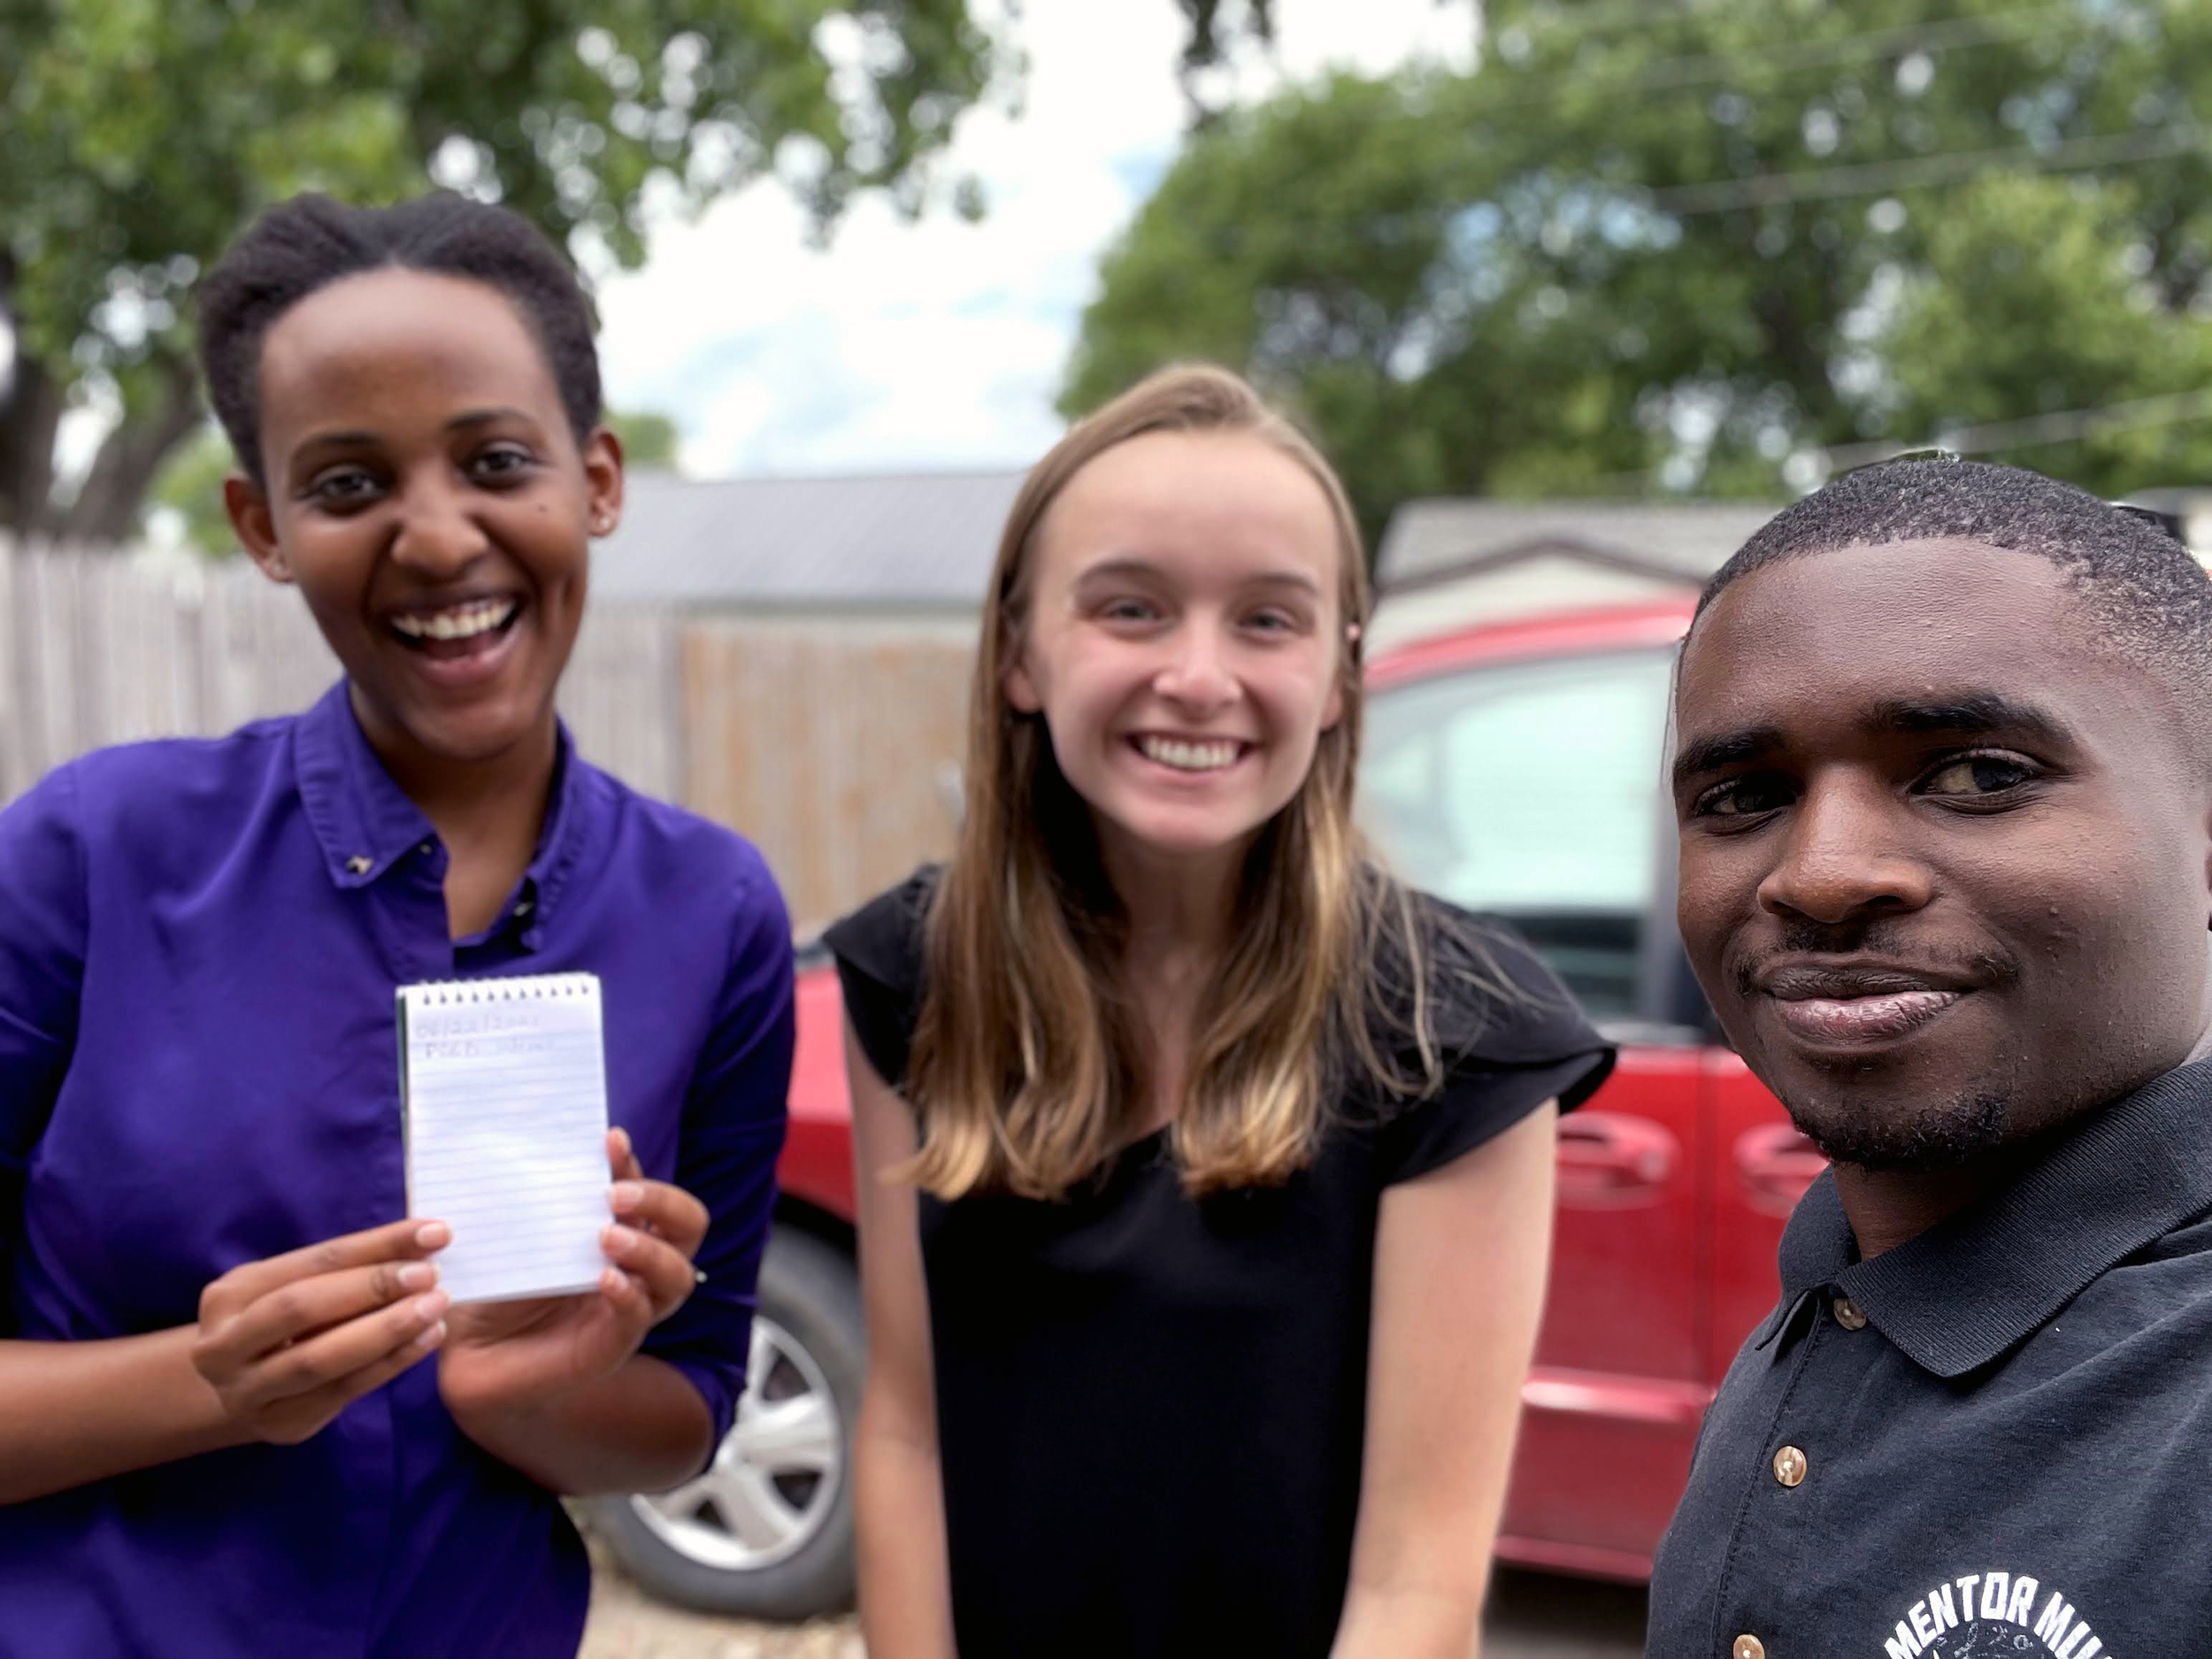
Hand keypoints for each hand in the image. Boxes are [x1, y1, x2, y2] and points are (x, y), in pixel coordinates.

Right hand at [191, 1218, 451, 1445]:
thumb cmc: (278, 1325)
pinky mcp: (278, 1425)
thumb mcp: (294, 1288)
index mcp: (231, 1294)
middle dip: (372, 1288)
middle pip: (302, 1308)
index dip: (376, 1245)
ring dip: (385, 1330)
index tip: (433, 1233)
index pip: (313, 1261)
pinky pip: (339, 1392)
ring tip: (434, 1308)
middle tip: (429, 1275)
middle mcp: (225, 1344)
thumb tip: (422, 1242)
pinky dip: (387, 1365)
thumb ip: (346, 1268)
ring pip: (318, 1359)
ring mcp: (246, 1391)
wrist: (234, 1394)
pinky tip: (424, 1342)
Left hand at [437, 1128, 707, 1423]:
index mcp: (620, 1231)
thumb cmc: (497, 1289)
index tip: (609, 1141)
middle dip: (662, 1201)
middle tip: (616, 1195)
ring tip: (607, 1238)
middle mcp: (635, 1267)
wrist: (471, 1355)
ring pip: (677, 1275)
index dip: (632, 1164)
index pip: (646, 1189)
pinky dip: (628, 1296)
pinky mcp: (610, 1346)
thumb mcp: (517, 1237)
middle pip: (688, 1226)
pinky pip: (638, 1318)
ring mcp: (629, 1306)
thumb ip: (534, 1201)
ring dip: (649, 1250)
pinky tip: (605, 1280)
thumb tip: (528, 1151)